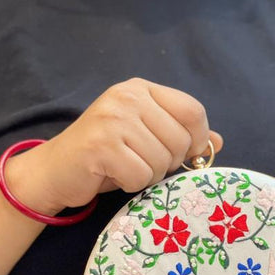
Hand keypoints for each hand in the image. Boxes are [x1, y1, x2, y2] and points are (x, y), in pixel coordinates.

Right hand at [7, 78, 222, 214]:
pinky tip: (114, 176)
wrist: (56, 171)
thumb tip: (219, 141)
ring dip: (148, 176)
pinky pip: (141, 176)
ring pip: (161, 160)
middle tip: (142, 164)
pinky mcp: (101, 145)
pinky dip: (132, 185)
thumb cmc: (105, 158)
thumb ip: (180, 136)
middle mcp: (127, 96)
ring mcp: (113, 119)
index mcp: (141, 89)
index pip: (193, 111)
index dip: (198, 139)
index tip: (185, 155)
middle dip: (168, 163)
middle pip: (180, 139)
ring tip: (125, 168)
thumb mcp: (146, 140)